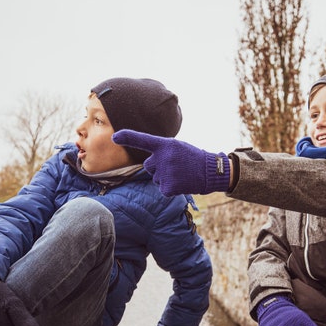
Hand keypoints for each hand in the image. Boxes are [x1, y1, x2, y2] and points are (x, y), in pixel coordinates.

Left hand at [113, 129, 229, 195]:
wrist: (211, 172)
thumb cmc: (192, 158)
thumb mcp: (177, 148)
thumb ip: (161, 152)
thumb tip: (148, 164)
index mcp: (166, 145)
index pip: (143, 140)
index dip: (127, 137)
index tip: (114, 137)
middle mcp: (164, 158)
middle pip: (149, 166)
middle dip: (159, 168)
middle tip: (177, 166)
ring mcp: (166, 173)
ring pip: (156, 179)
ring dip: (166, 178)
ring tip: (182, 174)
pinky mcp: (168, 187)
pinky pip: (162, 189)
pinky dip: (171, 189)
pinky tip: (182, 183)